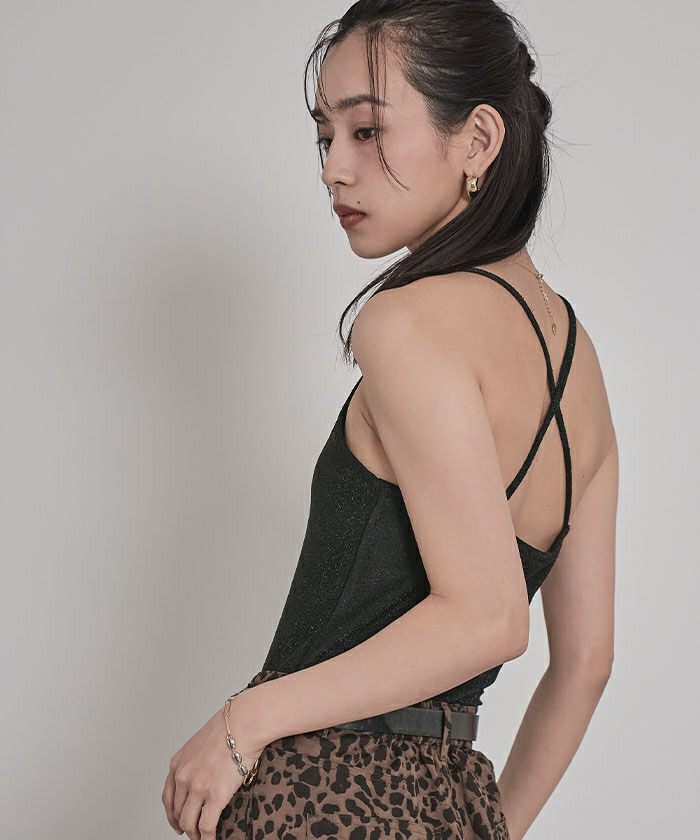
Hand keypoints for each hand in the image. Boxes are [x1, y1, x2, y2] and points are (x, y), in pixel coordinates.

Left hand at [162, 694, 264, 839]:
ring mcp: (197, 788)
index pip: (168, 797)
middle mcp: (183, 777)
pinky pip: (206, 826)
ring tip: (202, 838)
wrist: (244, 723)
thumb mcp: (202, 741)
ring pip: (189, 823)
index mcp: (178, 763)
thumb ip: (197, 759)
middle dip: (185, 825)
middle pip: (178, 812)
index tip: (177, 821)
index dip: (172, 814)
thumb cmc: (230, 726)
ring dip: (195, 834)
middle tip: (193, 831)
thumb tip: (204, 770)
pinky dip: (207, 837)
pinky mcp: (214, 796)